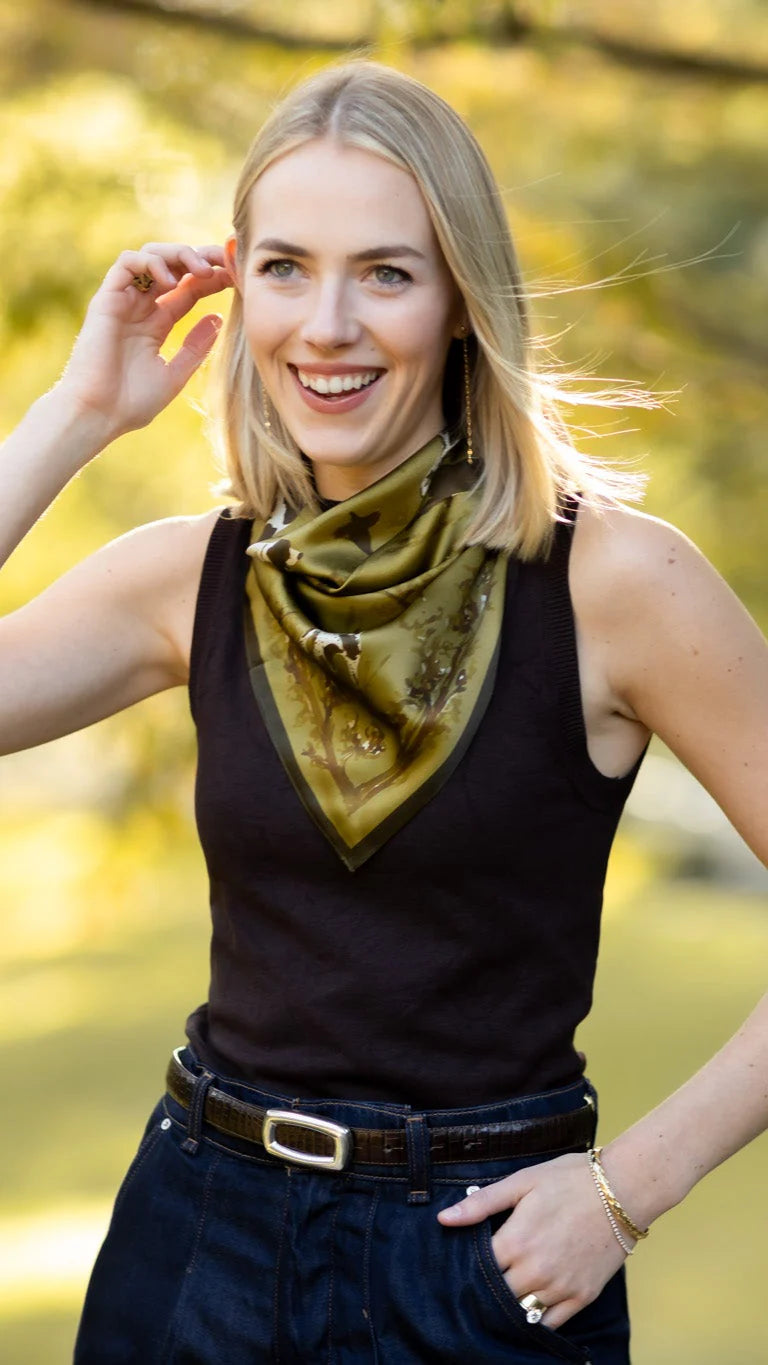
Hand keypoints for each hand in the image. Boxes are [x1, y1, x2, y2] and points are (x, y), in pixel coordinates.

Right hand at [57, 242, 233, 444]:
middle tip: (225, 261)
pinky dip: (152, 262)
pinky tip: (172, 281)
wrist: (98, 415)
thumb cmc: (132, 403)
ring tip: (201, 271)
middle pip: (173, 266)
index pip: (189, 288)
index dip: (212, 277)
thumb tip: (217, 318)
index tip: (236, 276)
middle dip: (201, 256)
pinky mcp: (106, 299)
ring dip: (179, 254)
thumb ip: (195, 347)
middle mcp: (140, 308)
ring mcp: (123, 301)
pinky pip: (127, 262)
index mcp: (157, 324)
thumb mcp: (175, 374)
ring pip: (151, 255)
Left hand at [436, 1152, 630, 1328]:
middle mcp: (535, 1271)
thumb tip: (444, 1220)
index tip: (461, 1263)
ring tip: (502, 1292)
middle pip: (496, 1296)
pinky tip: (527, 1307)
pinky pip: (550, 1323)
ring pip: (521, 1313)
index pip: (478, 1270)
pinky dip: (535, 1319)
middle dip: (485, 1289)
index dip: (467, 1268)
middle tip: (481, 1280)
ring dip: (509, 1305)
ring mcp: (560, 1288)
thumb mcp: (522, 1182)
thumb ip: (482, 1203)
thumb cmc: (570, 1179)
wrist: (623, 1189)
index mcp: (516, 1241)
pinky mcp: (582, 1297)